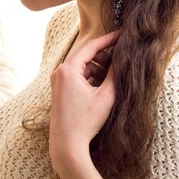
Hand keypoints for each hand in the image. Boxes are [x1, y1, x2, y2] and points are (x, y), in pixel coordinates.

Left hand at [49, 32, 118, 160]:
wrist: (66, 144)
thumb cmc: (86, 121)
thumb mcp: (106, 96)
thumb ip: (114, 74)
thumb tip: (122, 59)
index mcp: (68, 69)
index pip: (91, 46)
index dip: (108, 39)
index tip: (122, 34)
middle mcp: (59, 71)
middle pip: (85, 54)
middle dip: (103, 53)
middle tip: (121, 52)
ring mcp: (56, 80)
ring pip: (80, 65)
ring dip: (96, 65)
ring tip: (114, 70)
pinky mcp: (58, 89)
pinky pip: (75, 74)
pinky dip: (89, 75)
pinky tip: (102, 82)